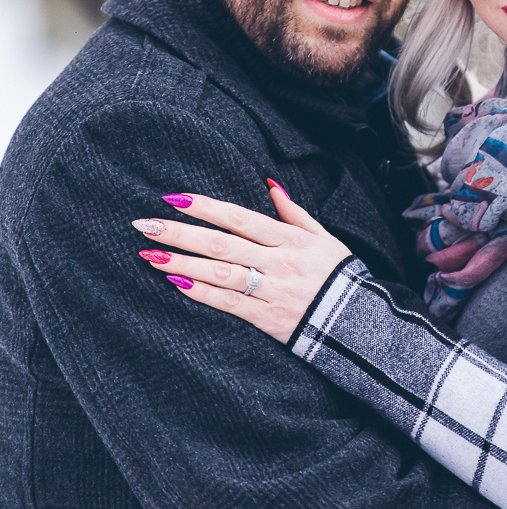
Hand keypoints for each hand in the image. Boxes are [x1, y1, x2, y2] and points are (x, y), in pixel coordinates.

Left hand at [131, 184, 350, 343]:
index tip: (173, 198)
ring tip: (149, 254)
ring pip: (220, 273)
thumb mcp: (325, 238)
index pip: (240, 218)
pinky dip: (201, 293)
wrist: (360, 324)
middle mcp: (279, 262)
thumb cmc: (339, 276)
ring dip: (182, 263)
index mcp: (291, 239)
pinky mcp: (268, 319)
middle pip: (221, 244)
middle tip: (145, 225)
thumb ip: (294, 213)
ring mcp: (272, 291)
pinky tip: (175, 283)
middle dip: (180, 233)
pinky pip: (229, 304)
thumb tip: (270, 185)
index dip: (206, 207)